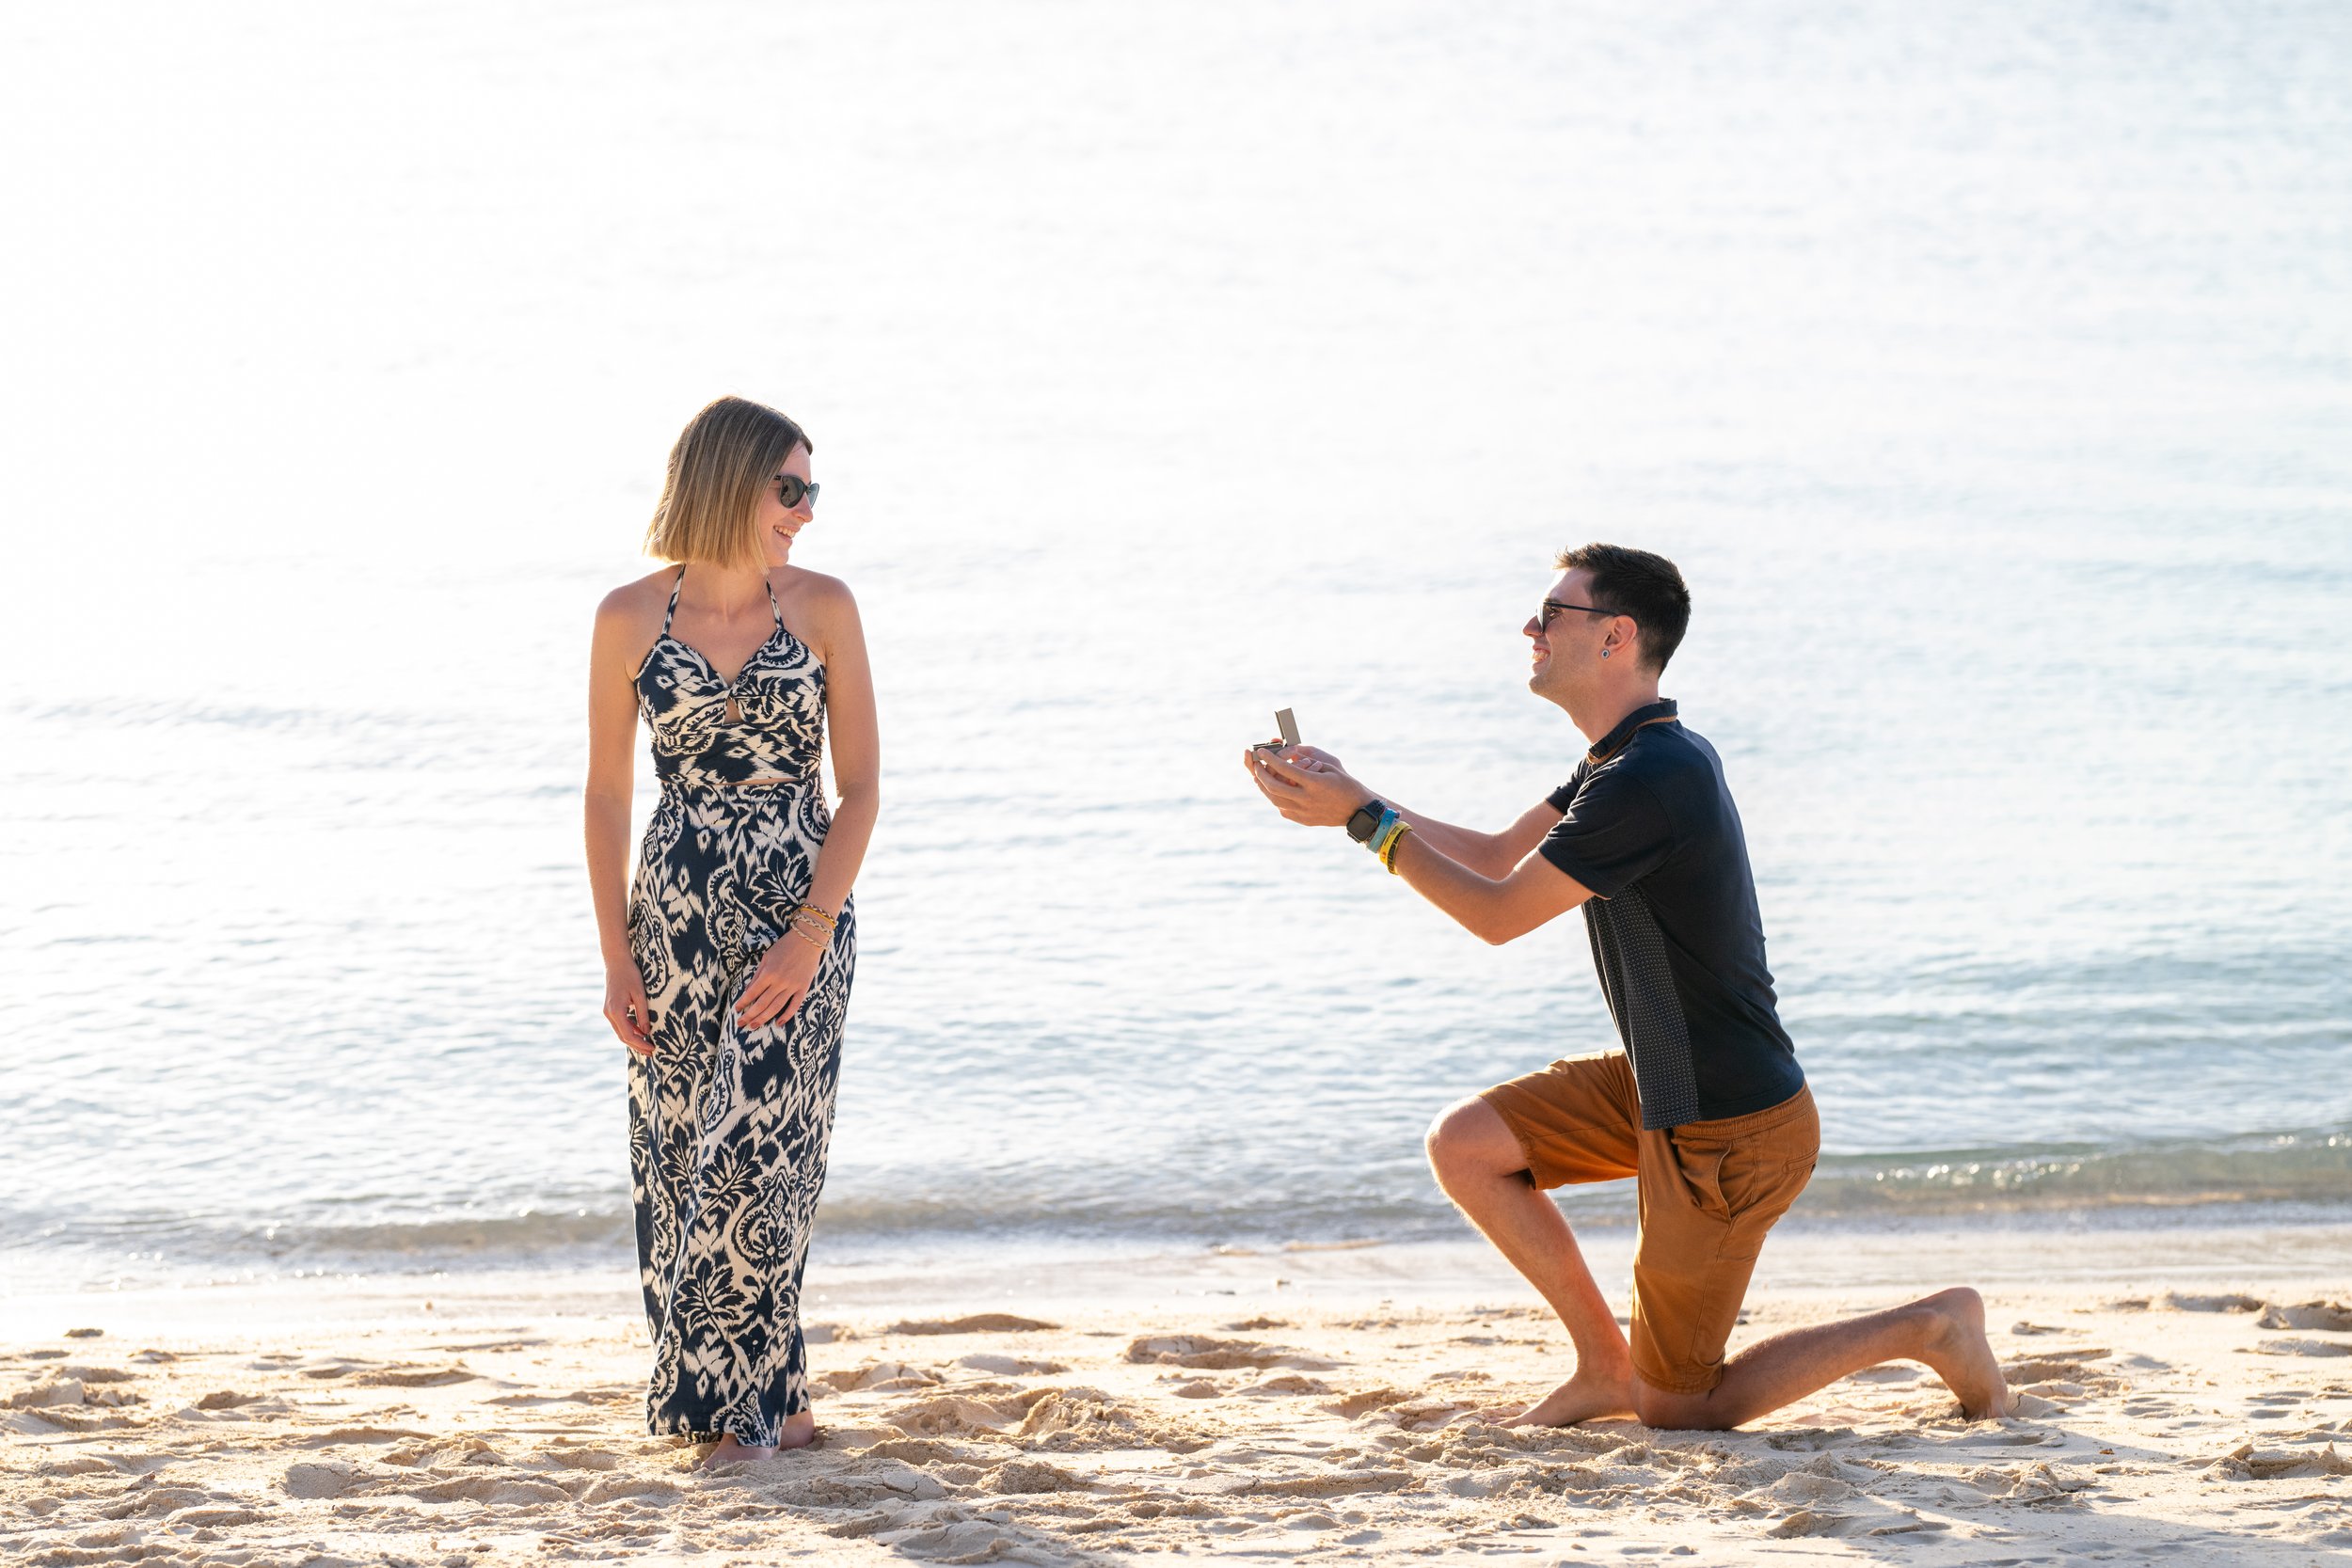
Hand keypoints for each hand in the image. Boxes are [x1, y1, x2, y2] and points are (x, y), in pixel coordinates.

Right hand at [605, 963, 655, 1055]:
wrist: (616, 962)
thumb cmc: (630, 974)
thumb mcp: (640, 994)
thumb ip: (643, 1014)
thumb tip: (646, 1032)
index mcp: (616, 1011)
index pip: (628, 1035)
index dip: (641, 1044)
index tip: (653, 1049)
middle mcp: (609, 1014)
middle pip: (623, 1036)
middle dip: (637, 1046)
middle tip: (652, 1053)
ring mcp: (608, 1011)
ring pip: (621, 1031)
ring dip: (634, 1039)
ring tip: (648, 1046)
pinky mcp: (610, 1008)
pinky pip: (620, 1023)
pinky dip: (630, 1030)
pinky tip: (641, 1033)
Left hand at [737, 926, 824, 1030]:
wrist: (808, 939)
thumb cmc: (785, 946)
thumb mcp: (766, 958)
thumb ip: (757, 975)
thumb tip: (748, 991)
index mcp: (769, 973)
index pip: (752, 992)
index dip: (743, 1003)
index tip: (737, 1010)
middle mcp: (779, 982)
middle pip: (762, 1003)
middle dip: (750, 1015)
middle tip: (741, 1024)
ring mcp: (792, 986)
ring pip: (776, 1007)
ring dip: (763, 1018)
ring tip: (754, 1026)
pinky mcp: (803, 988)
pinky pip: (795, 1005)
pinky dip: (787, 1015)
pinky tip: (778, 1023)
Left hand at [1242, 744, 1373, 828]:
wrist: (1357, 811)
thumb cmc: (1346, 785)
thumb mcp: (1330, 767)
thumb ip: (1307, 761)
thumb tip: (1286, 755)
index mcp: (1314, 783)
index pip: (1285, 769)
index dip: (1270, 759)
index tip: (1261, 751)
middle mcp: (1306, 799)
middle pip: (1273, 786)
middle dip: (1260, 773)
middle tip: (1255, 764)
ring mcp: (1303, 812)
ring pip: (1274, 799)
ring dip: (1263, 786)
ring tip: (1259, 776)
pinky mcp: (1303, 820)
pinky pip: (1282, 808)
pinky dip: (1275, 797)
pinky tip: (1273, 789)